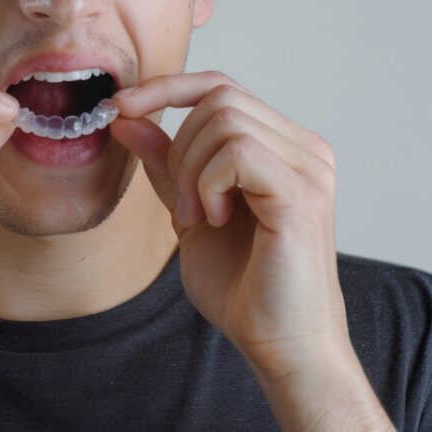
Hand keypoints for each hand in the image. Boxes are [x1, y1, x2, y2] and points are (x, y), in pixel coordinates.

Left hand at [109, 71, 348, 380]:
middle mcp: (304, 147)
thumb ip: (166, 163)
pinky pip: (238, 151)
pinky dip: (210, 183)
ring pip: (225, 119)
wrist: (279, 346)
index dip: (167, 88)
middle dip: (180, 145)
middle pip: (219, 96)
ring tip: (201, 217)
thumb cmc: (243, 285)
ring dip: (192, 170)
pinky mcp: (304, 191)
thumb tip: (126, 119)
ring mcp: (309, 166)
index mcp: (282, 146)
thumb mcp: (188, 211)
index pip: (220, 86)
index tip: (122, 106)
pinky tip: (217, 220)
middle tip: (184, 205)